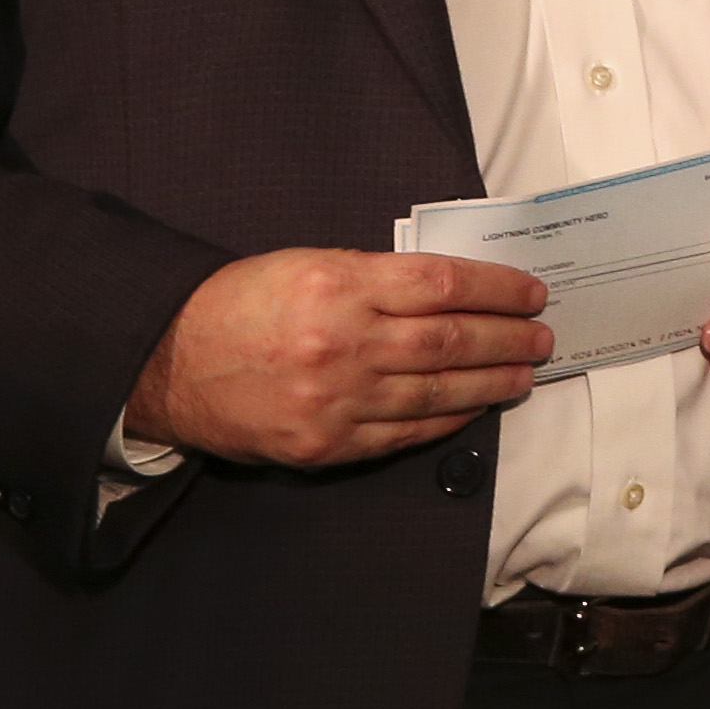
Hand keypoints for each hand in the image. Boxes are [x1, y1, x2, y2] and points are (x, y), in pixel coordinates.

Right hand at [125, 249, 552, 467]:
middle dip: (508, 337)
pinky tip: (475, 407)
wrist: (166, 363)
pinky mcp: (324, 443)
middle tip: (543, 334)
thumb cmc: (241, 304)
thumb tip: (455, 291)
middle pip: (450, 339)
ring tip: (525, 371)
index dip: (498, 289)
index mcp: (338, 285)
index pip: (443, 283)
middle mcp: (342, 342)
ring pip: (437, 390)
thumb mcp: (308, 265)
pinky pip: (404, 433)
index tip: (531, 292)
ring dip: (492, 381)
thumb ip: (378, 279)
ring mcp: (334, 398)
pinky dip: (448, 420)